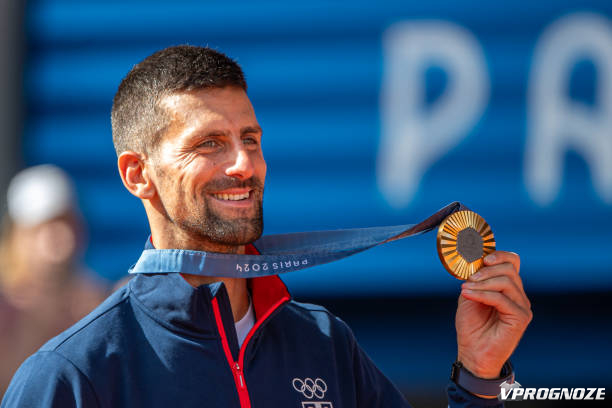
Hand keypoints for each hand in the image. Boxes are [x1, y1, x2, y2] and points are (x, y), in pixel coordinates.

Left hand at [455, 251, 531, 378]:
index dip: (499, 255)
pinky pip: (502, 298)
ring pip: (507, 281)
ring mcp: (522, 306)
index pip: (512, 262)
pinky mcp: (520, 318)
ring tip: (467, 289)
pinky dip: (483, 294)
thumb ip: (474, 280)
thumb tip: (474, 263)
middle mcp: (518, 296)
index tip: (482, 259)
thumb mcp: (469, 296)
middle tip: (470, 279)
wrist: (472, 352)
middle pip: (510, 269)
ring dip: (483, 283)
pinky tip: (469, 295)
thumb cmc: (471, 327)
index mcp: (508, 288)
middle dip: (487, 270)